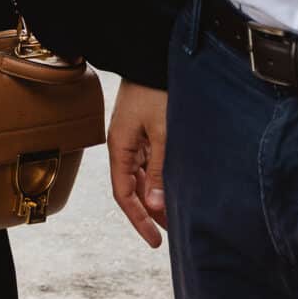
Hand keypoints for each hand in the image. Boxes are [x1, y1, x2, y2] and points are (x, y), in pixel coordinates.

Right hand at [108, 81, 168, 247]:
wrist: (151, 57)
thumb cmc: (157, 91)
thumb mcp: (162, 133)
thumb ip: (159, 170)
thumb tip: (155, 205)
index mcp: (120, 148)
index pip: (124, 194)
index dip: (139, 219)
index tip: (154, 240)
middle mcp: (123, 146)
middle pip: (133, 189)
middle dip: (151, 212)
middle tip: (171, 234)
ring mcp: (133, 138)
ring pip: (142, 177)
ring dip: (156, 196)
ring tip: (177, 215)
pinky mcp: (144, 131)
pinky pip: (149, 162)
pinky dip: (160, 178)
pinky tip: (173, 187)